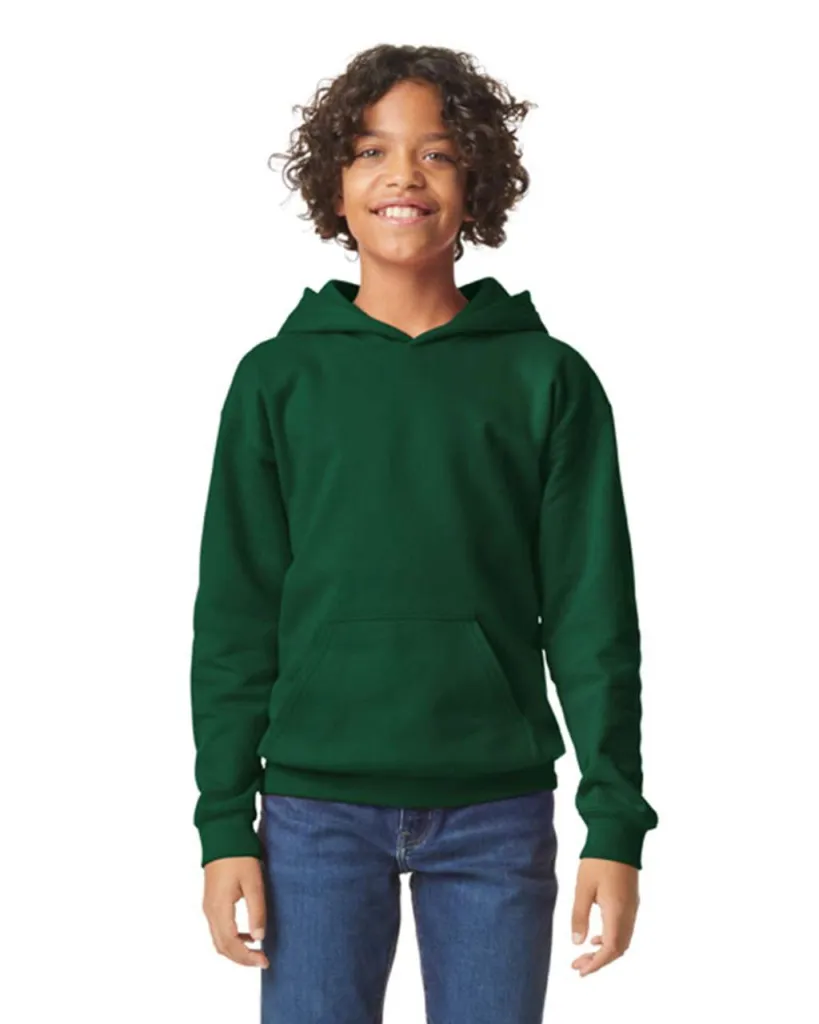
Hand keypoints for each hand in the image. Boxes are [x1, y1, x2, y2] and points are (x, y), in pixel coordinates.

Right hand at [202, 856, 268, 968]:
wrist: (222, 835)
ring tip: (257, 952)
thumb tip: (259, 937)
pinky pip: (219, 930)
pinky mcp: (211, 902)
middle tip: (262, 961)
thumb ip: (257, 910)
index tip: (264, 961)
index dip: (247, 958)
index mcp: (219, 909)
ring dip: (236, 951)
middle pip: (223, 947)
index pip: (231, 945)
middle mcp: (210, 912)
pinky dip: (232, 939)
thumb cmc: (239, 856)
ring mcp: (209, 907)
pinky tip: (248, 935)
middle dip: (242, 959)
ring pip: (219, 940)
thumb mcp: (253, 883)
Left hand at [570, 857, 639, 976]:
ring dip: (605, 951)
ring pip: (622, 941)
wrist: (618, 836)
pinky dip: (611, 939)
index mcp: (617, 912)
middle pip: (618, 949)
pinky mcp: (631, 901)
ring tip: (584, 954)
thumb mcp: (583, 887)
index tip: (581, 971)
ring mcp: (632, 907)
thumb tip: (577, 943)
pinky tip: (596, 936)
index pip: (610, 949)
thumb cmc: (599, 859)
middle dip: (599, 961)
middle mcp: (629, 913)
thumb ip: (579, 916)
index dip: (596, 964)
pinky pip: (624, 930)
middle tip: (578, 965)